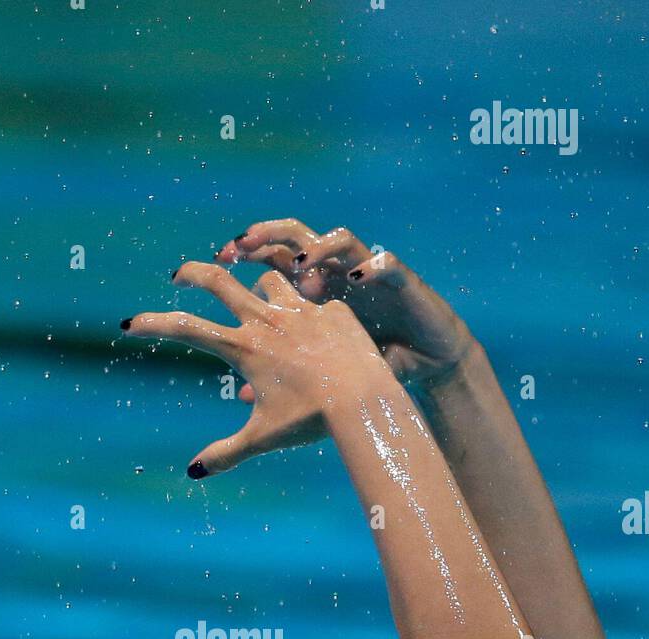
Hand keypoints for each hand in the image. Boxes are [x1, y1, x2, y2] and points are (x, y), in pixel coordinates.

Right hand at [121, 261, 392, 475]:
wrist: (363, 400)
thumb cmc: (311, 421)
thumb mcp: (264, 438)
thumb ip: (226, 453)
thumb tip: (193, 473)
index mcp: (243, 348)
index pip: (185, 328)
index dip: (153, 324)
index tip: (130, 323)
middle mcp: (266, 320)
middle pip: (217, 281)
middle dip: (193, 272)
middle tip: (179, 274)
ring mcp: (300, 309)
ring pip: (266, 280)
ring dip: (255, 286)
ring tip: (254, 299)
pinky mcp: (330, 308)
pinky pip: (312, 299)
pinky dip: (306, 310)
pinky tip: (313, 327)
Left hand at [217, 219, 475, 389]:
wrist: (428, 359)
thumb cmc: (372, 362)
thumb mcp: (323, 371)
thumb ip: (282, 376)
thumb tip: (241, 395)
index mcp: (314, 290)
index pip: (273, 259)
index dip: (247, 253)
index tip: (220, 258)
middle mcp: (336, 273)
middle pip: (296, 236)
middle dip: (268, 234)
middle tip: (241, 244)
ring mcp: (367, 273)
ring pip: (339, 239)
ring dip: (316, 249)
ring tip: (299, 267)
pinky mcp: (400, 282)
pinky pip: (386, 263)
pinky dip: (372, 267)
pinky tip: (359, 279)